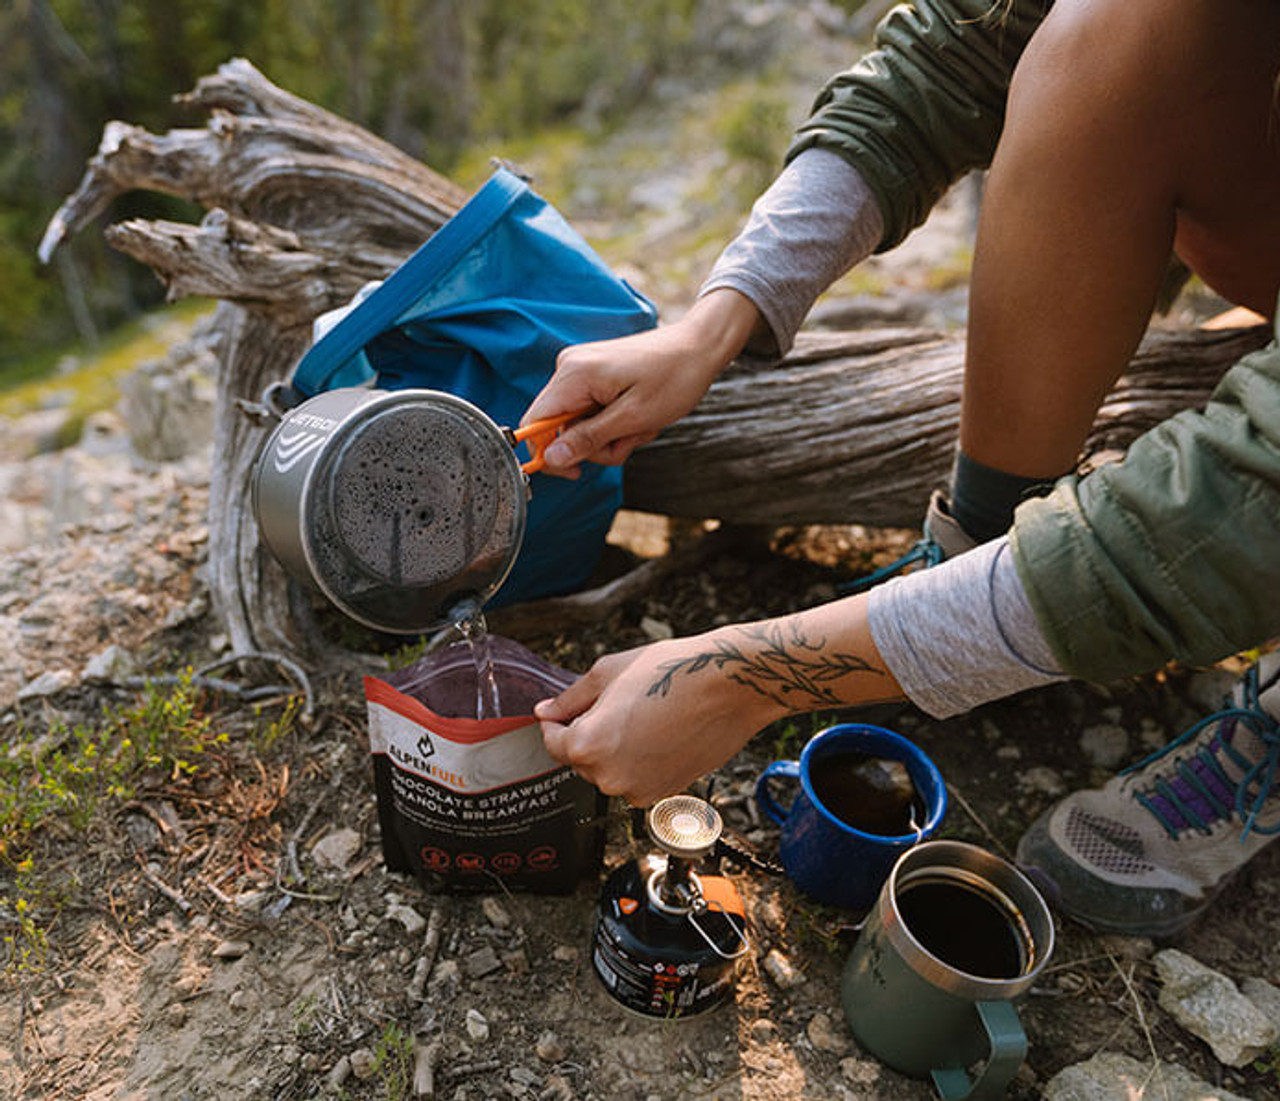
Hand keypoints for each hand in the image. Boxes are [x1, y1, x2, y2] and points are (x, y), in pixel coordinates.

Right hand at [521, 289, 759, 477]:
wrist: (698, 347)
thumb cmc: (674, 378)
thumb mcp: (632, 418)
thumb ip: (587, 439)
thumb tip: (551, 458)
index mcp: (574, 375)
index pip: (534, 424)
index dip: (547, 454)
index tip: (575, 472)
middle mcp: (570, 368)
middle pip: (558, 428)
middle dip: (594, 445)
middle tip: (629, 439)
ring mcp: (581, 370)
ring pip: (578, 425)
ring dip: (609, 436)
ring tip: (640, 426)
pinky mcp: (593, 375)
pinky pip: (591, 413)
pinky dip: (614, 424)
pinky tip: (637, 417)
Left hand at [536, 598, 900, 804]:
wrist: (729, 686)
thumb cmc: (671, 671)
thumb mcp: (609, 672)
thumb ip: (570, 698)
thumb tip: (545, 711)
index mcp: (588, 745)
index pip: (553, 742)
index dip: (558, 722)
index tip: (568, 709)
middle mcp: (609, 777)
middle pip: (582, 759)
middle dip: (590, 734)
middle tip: (618, 704)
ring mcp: (639, 790)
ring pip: (611, 771)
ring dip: (616, 749)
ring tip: (644, 715)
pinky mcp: (665, 793)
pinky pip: (637, 779)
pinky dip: (640, 761)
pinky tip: (661, 732)